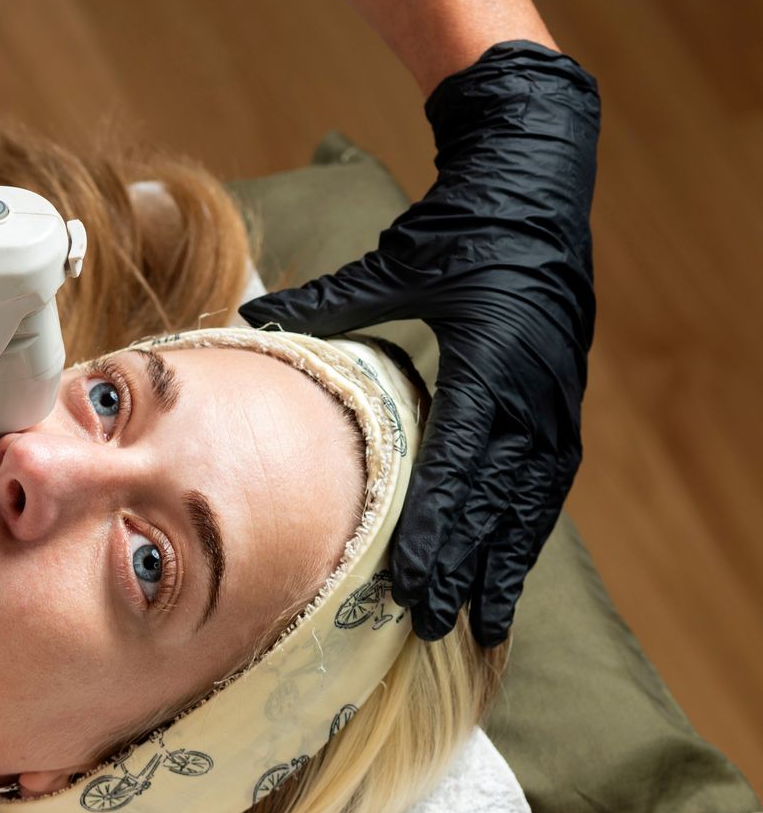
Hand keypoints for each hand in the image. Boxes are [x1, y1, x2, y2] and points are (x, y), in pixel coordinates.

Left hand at [240, 41, 600, 646]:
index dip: (434, 528)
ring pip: (529, 503)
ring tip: (484, 625)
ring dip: (506, 565)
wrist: (535, 186)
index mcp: (487, 360)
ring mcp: (555, 401)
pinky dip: (528, 532)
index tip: (410, 581)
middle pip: (493, 500)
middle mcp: (530, 391)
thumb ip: (325, 302)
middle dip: (464, 567)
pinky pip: (546, 483)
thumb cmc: (458, 225)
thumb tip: (250, 318)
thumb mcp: (393, 261)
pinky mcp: (563, 404)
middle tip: (432, 627)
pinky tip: (510, 572)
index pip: (456, 463)